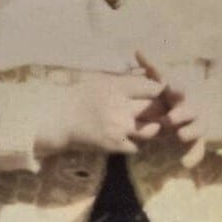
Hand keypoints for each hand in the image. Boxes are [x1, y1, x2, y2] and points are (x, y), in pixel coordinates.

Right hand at [35, 71, 165, 155]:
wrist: (58, 119)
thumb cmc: (78, 96)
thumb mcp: (102, 81)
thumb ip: (126, 80)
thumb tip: (149, 75)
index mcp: (117, 87)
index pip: (152, 88)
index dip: (161, 90)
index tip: (163, 92)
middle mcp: (121, 107)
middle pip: (154, 109)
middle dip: (161, 110)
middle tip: (164, 110)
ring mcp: (118, 128)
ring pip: (150, 130)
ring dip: (153, 128)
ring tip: (151, 125)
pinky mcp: (114, 145)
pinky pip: (137, 147)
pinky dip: (137, 143)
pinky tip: (132, 138)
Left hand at [135, 52, 221, 168]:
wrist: (207, 109)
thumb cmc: (176, 96)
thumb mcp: (166, 82)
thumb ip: (152, 69)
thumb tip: (137, 49)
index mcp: (180, 94)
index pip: (179, 89)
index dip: (175, 88)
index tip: (170, 87)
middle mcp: (190, 109)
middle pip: (188, 110)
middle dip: (181, 113)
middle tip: (170, 118)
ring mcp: (196, 125)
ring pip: (194, 129)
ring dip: (188, 132)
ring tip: (180, 135)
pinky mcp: (198, 141)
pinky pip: (197, 149)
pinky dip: (193, 156)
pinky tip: (185, 164)